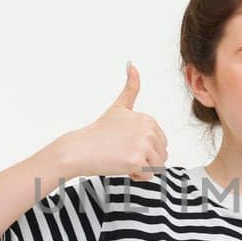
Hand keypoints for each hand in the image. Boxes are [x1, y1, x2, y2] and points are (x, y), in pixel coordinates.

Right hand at [52, 62, 168, 180]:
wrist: (80, 149)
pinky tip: (122, 166)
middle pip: (161, 155)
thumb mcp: (118, 107)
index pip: (161, 143)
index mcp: (148, 119)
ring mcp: (143, 145)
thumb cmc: (98, 132)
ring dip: (142, 168)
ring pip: (157, 167)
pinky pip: (148, 176)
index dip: (145, 148)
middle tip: (123, 153)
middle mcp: (149, 130)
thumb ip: (130, 87)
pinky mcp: (137, 160)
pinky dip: (136, 176)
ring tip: (123, 159)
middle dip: (145, 159)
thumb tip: (132, 64)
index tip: (126, 144)